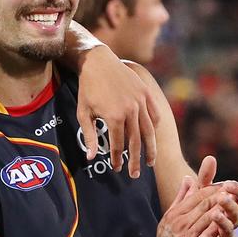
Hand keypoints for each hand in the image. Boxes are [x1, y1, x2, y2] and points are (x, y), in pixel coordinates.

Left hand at [76, 54, 157, 178]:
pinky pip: (154, 114)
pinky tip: (151, 136)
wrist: (98, 62)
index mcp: (114, 117)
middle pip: (136, 142)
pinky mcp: (145, 93)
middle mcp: (131, 111)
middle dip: (135, 161)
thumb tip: (91, 158)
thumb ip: (90, 136)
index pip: (118, 145)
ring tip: (150, 162)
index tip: (117, 168)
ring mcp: (140, 101)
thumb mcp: (83, 113)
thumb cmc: (87, 88)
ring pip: (149, 131)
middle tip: (135, 175)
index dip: (117, 159)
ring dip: (150, 149)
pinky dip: (154, 126)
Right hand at [148, 157, 237, 236]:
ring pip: (206, 219)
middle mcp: (179, 223)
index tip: (227, 185)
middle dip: (220, 197)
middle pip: (204, 205)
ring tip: (234, 205)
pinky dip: (215, 232)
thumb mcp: (170, 218)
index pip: (197, 196)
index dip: (213, 189)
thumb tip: (188, 178)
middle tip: (234, 191)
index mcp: (176, 213)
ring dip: (222, 211)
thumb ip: (181, 198)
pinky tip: (226, 228)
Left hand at [192, 156, 237, 236]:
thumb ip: (206, 178)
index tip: (229, 184)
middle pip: (237, 211)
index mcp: (231, 204)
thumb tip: (210, 158)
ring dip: (223, 221)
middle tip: (223, 196)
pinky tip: (205, 236)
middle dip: (231, 203)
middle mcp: (231, 219)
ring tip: (215, 214)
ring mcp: (226, 233)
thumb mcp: (201, 194)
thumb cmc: (202, 212)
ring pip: (229, 228)